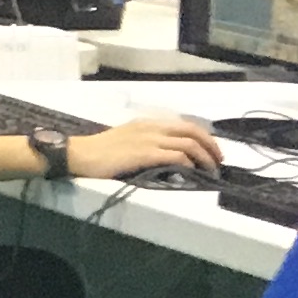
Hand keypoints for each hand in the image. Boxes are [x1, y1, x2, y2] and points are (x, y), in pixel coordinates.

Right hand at [72, 115, 219, 179]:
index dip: (204, 137)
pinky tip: (192, 173)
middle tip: (218, 162)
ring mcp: (148, 139)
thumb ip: (147, 143)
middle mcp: (151, 127)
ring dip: (205, 157)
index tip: (212, 152)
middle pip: (192, 131)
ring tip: (210, 171)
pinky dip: (190, 163)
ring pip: (189, 143)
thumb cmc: (99, 152)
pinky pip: (177, 155)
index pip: (184, 125)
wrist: (79, 155)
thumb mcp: (126, 140)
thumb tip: (169, 156)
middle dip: (211, 146)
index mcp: (147, 123)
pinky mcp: (145, 153)